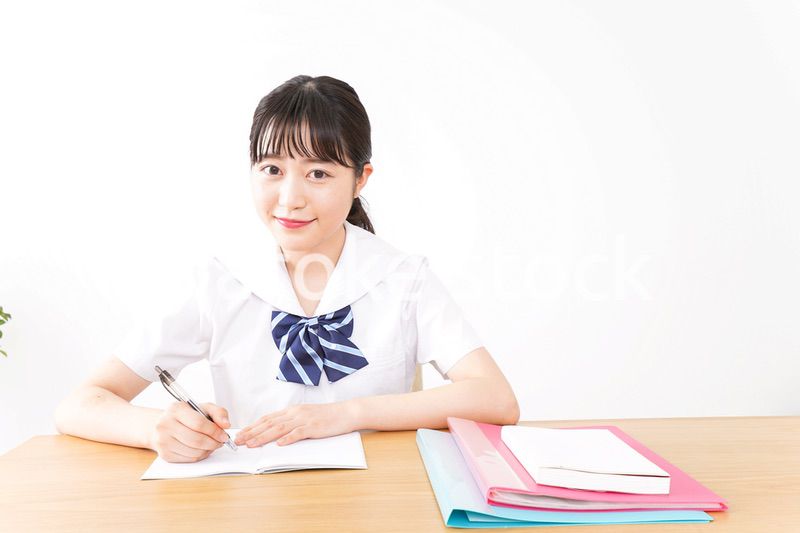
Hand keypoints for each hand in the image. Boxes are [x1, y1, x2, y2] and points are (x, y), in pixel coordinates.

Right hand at [149, 401, 230, 462]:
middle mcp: (165, 425)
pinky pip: (189, 459)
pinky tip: (202, 449)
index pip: (199, 423)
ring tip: (212, 444)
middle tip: (221, 442)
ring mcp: (163, 441)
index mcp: (176, 409)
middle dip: (213, 443)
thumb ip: (218, 413)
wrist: (162, 425)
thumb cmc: (186, 416)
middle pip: (196, 440)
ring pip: (194, 452)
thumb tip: (226, 424)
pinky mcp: (165, 454)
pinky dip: (200, 456)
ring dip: (208, 450)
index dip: (214, 431)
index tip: (224, 435)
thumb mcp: (203, 408)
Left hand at [234, 401, 357, 447]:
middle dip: (252, 432)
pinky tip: (279, 444)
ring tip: (252, 444)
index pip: (267, 418)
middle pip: (269, 423)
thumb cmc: (326, 416)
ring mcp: (304, 419)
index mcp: (291, 411)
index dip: (252, 426)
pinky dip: (288, 438)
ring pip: (280, 428)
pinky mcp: (314, 426)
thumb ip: (291, 423)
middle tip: (238, 441)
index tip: (240, 434)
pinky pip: (299, 433)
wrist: (346, 412)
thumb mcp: (305, 416)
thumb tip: (275, 434)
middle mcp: (295, 413)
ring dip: (264, 437)